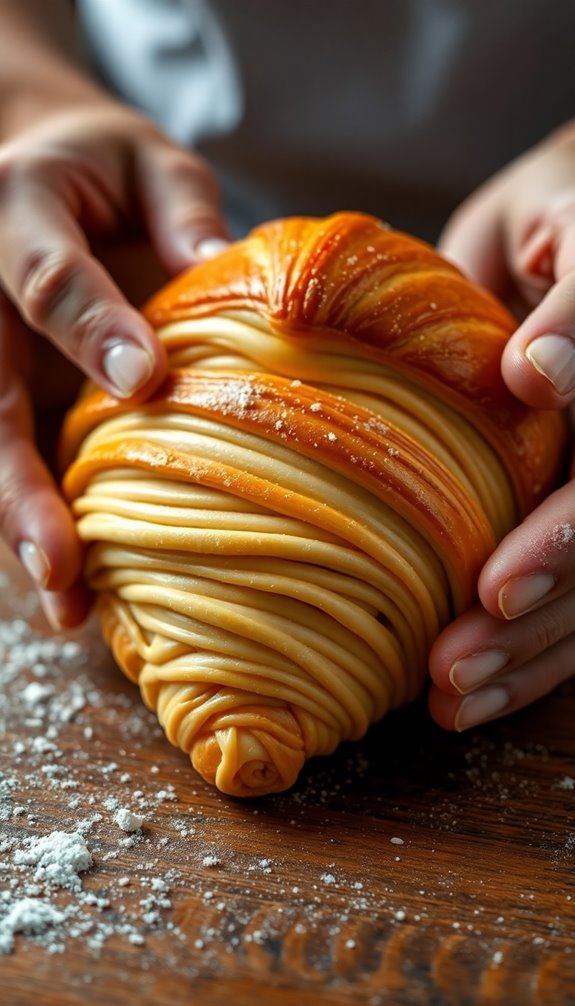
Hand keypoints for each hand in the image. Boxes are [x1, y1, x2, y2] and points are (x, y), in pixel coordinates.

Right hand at [0, 102, 228, 629]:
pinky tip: (74, 590)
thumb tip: (231, 270)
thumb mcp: (145, 160)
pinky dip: (39, 524)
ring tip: (64, 605)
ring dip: (19, 528)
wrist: (34, 173)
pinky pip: (14, 459)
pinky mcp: (7, 397)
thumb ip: (180, 207)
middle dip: (17, 485)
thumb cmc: (99, 170)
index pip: (47, 278)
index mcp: (15, 215)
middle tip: (57, 562)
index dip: (90, 327)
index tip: (145, 379)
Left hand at [428, 125, 574, 730]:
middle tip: (458, 655)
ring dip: (531, 654)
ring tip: (451, 695)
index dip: (564, 534)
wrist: (565, 231)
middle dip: (541, 602)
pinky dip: (528, 661)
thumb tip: (534, 375)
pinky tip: (468, 696)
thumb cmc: (552, 215)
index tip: (495, 582)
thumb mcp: (561, 216)